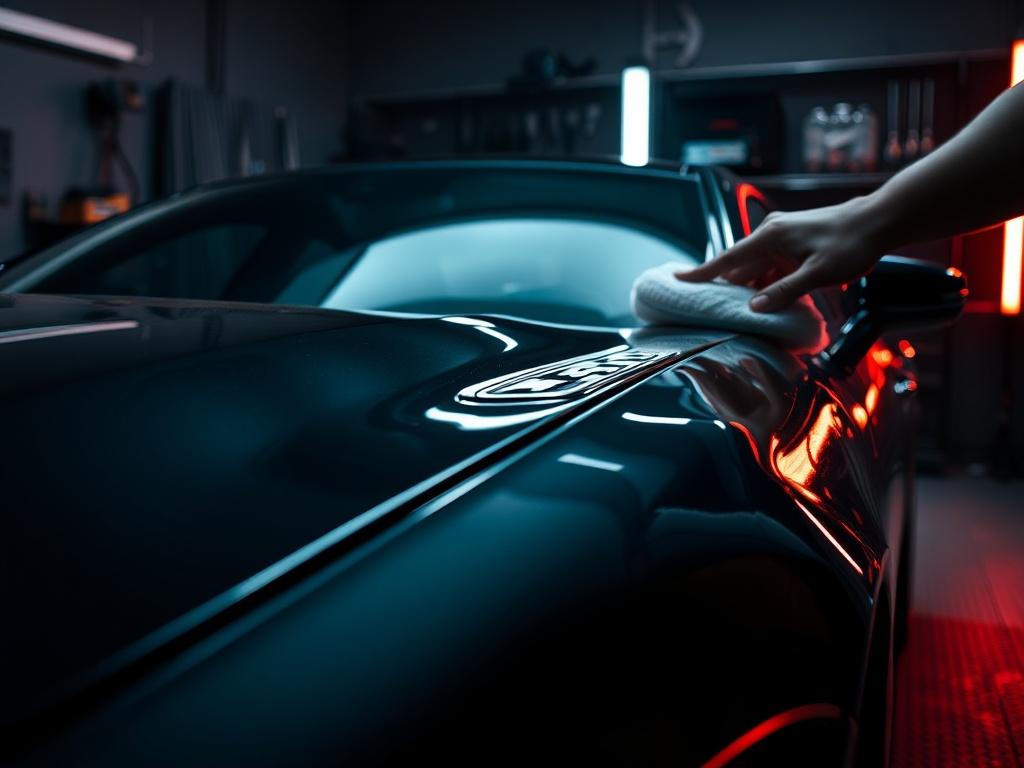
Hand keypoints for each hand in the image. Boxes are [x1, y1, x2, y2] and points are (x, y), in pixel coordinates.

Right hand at [675, 196, 885, 311]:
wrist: (878, 221)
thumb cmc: (850, 244)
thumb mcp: (817, 274)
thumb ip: (784, 291)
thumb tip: (755, 308)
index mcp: (770, 237)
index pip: (727, 259)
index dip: (701, 272)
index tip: (678, 279)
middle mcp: (771, 233)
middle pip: (740, 266)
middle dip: (733, 289)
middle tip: (722, 313)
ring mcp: (782, 236)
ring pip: (757, 267)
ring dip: (757, 289)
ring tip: (757, 312)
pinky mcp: (793, 241)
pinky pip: (772, 265)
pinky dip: (771, 282)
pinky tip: (779, 300)